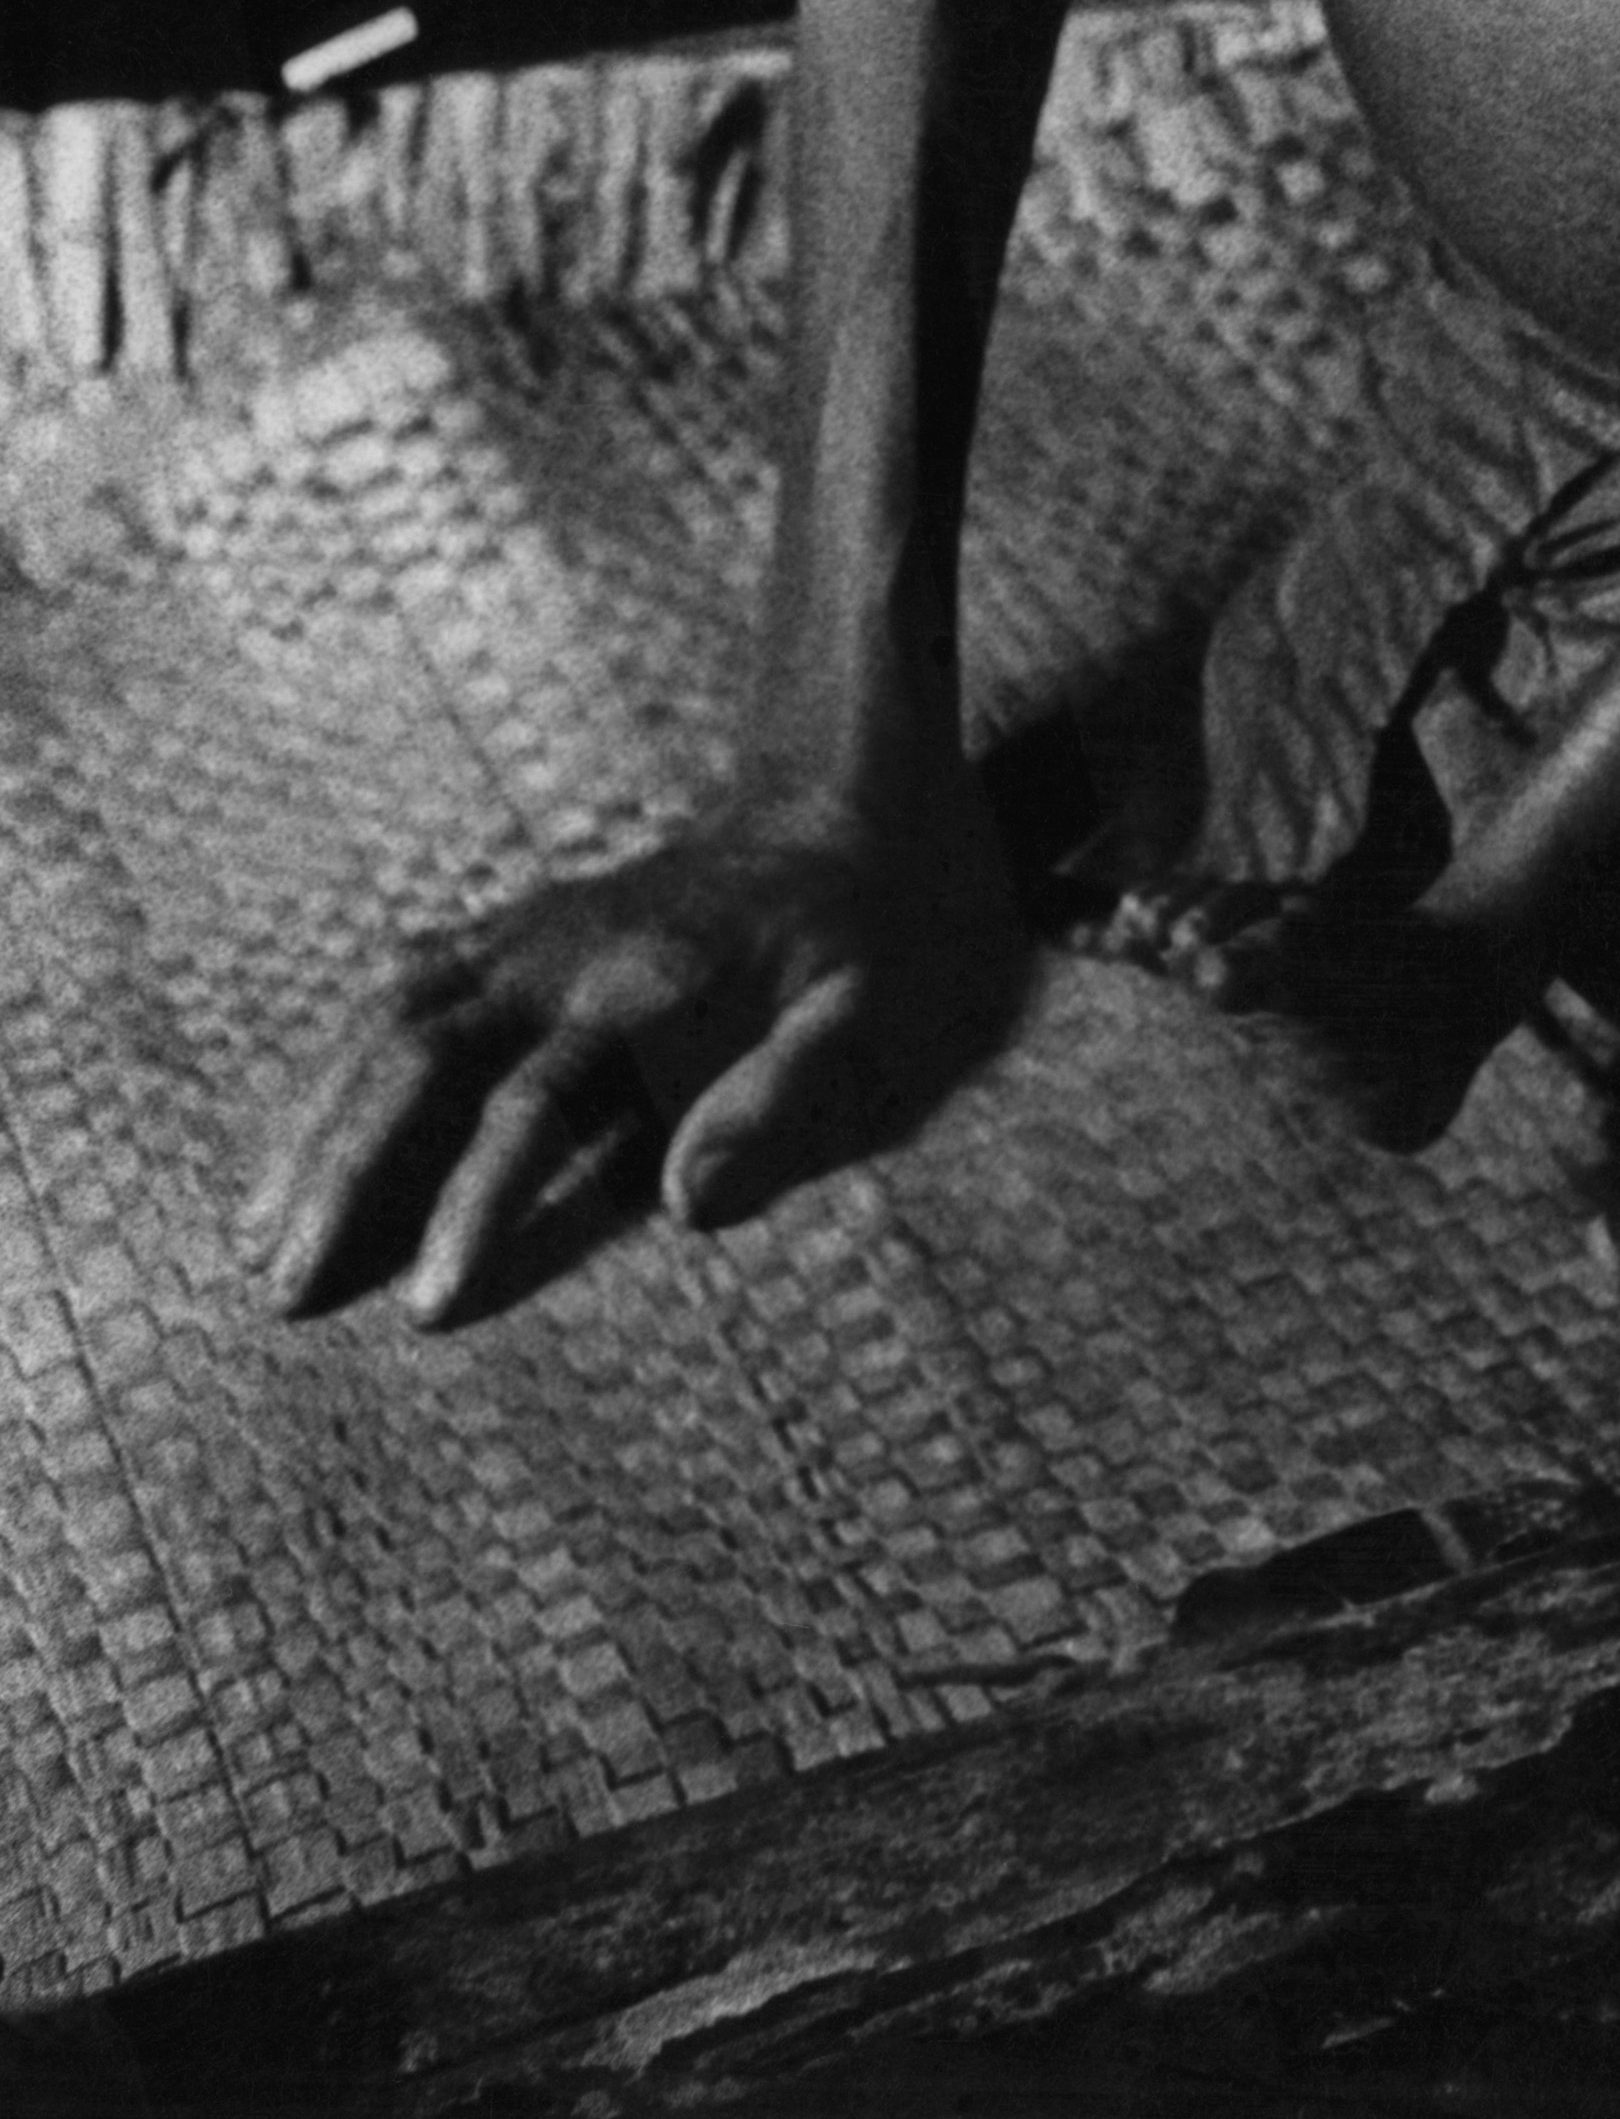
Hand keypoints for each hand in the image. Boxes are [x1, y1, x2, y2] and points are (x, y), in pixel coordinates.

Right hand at [236, 767, 1023, 1328]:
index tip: (427, 1304)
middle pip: (424, 1058)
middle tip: (286, 1289)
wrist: (828, 814)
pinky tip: (296, 1144)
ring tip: (256, 1238)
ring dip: (317, 1126)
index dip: (479, 1205)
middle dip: (347, 1175)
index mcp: (651, 988)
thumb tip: (685, 1205)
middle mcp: (567, 953)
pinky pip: (397, 988)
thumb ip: (781, 1104)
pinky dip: (334, 1065)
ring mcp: (528, 931)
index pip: (535, 1106)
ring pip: (389, 1022)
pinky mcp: (507, 925)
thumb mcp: (863, 1019)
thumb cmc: (852, 947)